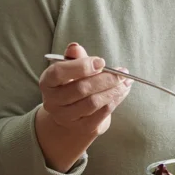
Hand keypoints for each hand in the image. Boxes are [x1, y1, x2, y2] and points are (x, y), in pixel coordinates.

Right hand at [34, 43, 131, 170]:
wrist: (72, 114)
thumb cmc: (73, 84)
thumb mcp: (72, 69)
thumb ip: (75, 58)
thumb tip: (75, 47)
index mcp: (47, 82)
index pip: (59, 72)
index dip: (81, 66)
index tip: (101, 62)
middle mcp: (52, 101)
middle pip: (81, 89)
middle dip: (106, 78)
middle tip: (122, 71)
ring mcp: (66, 117)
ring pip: (93, 102)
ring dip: (114, 90)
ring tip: (126, 81)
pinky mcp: (82, 127)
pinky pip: (102, 113)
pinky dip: (116, 100)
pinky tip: (123, 91)